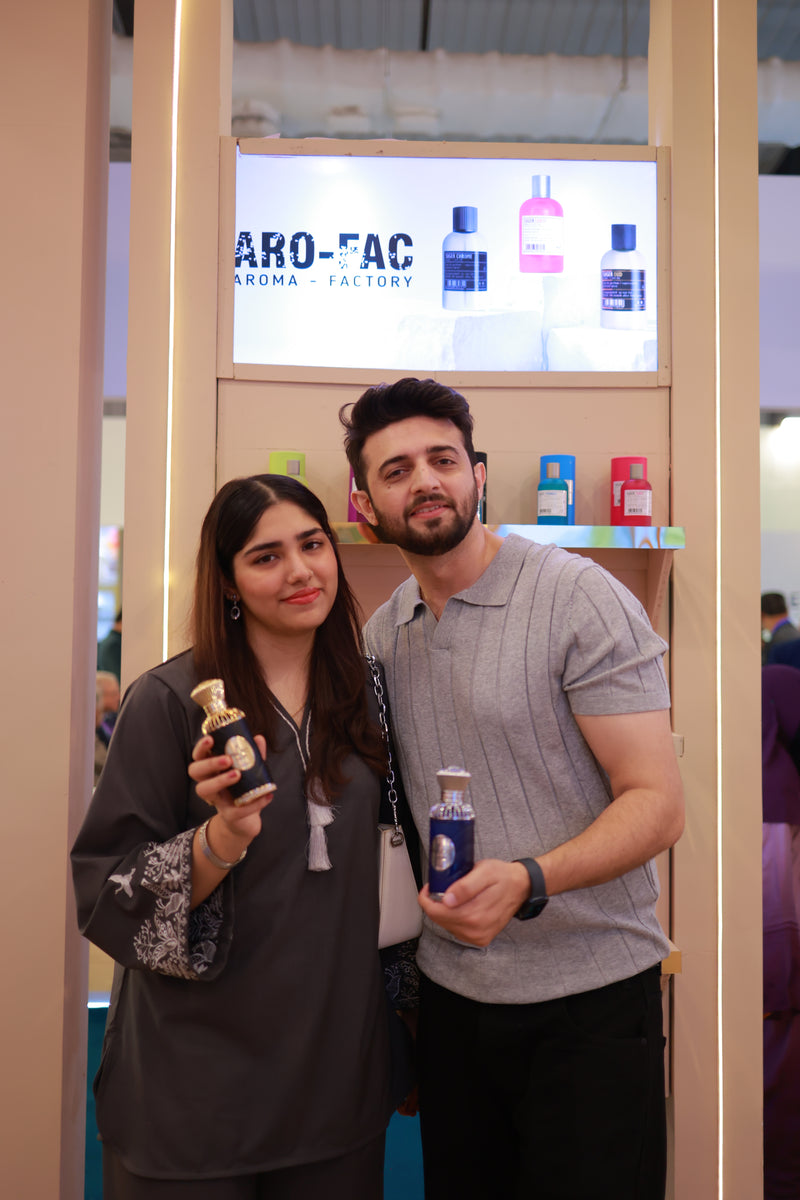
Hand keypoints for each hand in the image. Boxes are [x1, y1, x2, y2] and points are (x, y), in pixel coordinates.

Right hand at [189, 734, 273, 850]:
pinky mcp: (228, 815)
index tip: (210, 739)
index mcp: (211, 770)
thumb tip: (258, 738)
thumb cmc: (243, 790)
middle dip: (209, 763)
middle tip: (227, 759)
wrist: (246, 821)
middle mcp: (208, 784)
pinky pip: (235, 811)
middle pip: (195, 771)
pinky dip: (252, 804)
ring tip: (237, 774)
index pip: (198, 756)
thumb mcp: (249, 770)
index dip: (201, 747)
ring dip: (220, 780)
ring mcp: (216, 800)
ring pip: (204, 790)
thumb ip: (253, 754)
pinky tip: (266, 796)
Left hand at [418, 859, 530, 946]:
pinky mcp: (480, 938)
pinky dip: (454, 917)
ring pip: (446, 925)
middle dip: (435, 903)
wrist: (521, 887)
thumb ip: (465, 886)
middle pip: (439, 919)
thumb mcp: (484, 872)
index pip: (436, 912)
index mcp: (474, 915)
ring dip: (445, 910)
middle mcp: (475, 930)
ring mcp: (478, 937)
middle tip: (443, 887)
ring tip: (454, 895)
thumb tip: (447, 900)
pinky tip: (462, 906)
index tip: (430, 887)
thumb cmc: (503, 877)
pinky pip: (456, 929)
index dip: (427, 898)